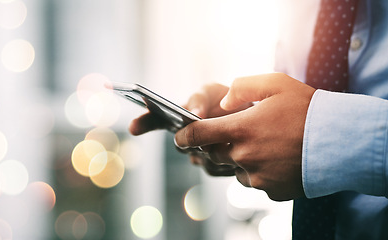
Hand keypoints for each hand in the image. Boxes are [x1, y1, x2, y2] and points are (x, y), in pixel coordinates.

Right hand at [129, 83, 248, 175]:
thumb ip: (200, 99)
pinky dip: (224, 160)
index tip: (133, 127)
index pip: (154, 120)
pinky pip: (214, 169)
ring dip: (210, 150)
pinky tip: (235, 149)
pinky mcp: (215, 168)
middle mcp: (184, 138)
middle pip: (179, 144)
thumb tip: (193, 114)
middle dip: (191, 139)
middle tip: (203, 133)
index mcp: (178, 117)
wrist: (254, 118)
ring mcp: (198, 155)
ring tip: (227, 138)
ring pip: (197, 159)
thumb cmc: (228, 100)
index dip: (142, 123)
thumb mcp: (213, 91)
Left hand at [174, 73, 315, 200]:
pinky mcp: (272, 191)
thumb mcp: (275, 83)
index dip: (184, 136)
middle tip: (241, 133)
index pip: (198, 135)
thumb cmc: (308, 109)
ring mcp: (258, 177)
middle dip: (221, 144)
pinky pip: (256, 182)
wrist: (342, 141)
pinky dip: (261, 171)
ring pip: (236, 169)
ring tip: (268, 144)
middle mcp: (244, 156)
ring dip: (243, 158)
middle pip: (216, 153)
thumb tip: (222, 104)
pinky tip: (279, 159)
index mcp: (240, 129)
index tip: (180, 137)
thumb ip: (242, 87)